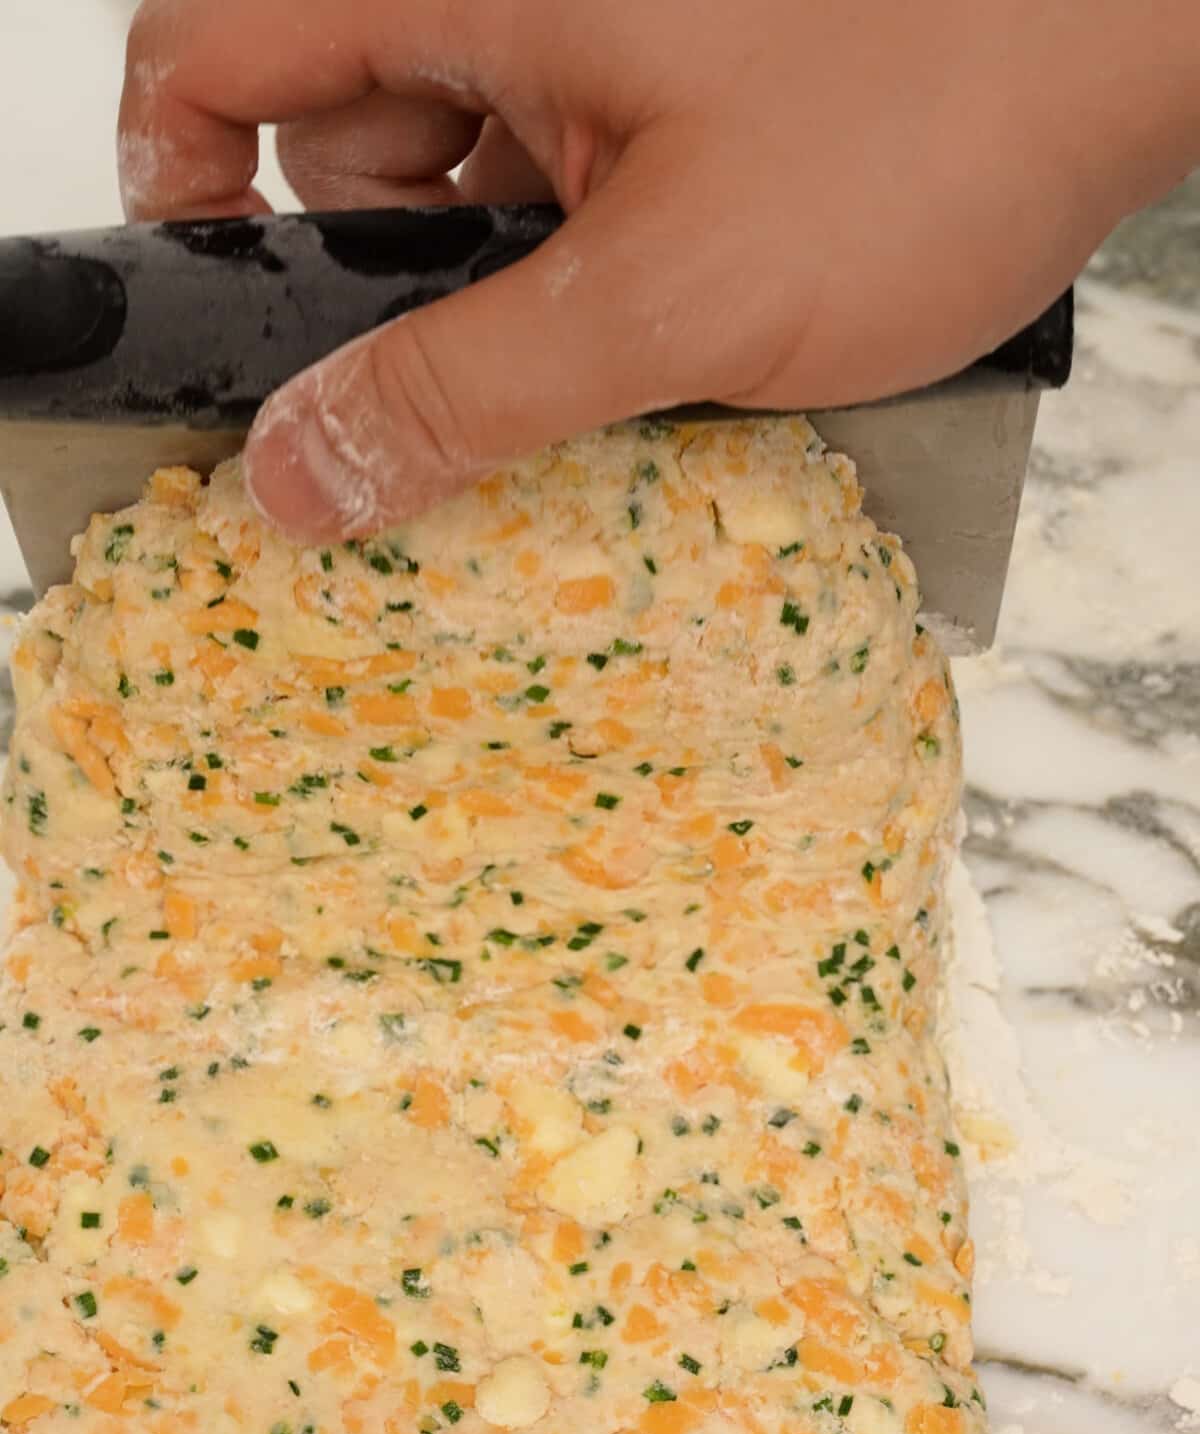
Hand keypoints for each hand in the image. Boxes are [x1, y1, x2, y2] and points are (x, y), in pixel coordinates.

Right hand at [119, 0, 1199, 539]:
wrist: (1129, 41)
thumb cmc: (931, 116)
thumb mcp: (667, 296)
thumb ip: (466, 390)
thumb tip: (300, 471)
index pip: (213, 50)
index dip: (183, 188)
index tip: (232, 321)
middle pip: (336, 137)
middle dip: (386, 281)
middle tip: (495, 370)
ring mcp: (594, 36)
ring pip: (458, 184)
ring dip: (504, 297)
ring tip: (622, 351)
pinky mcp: (666, 86)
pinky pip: (558, 193)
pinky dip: (582, 279)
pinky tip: (662, 334)